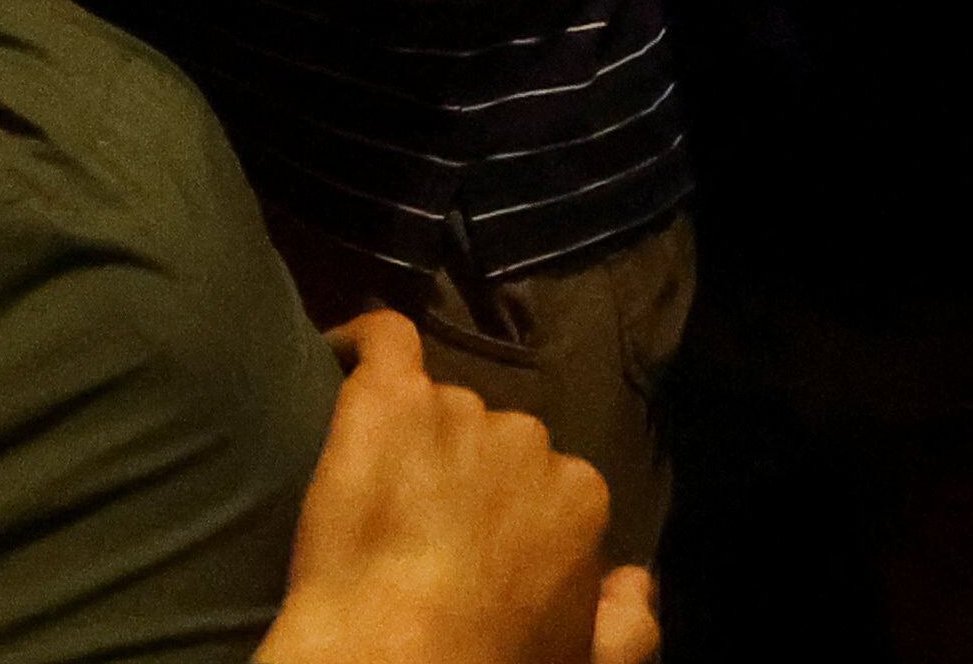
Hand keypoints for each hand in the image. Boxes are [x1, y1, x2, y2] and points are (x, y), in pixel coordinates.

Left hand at [253, 312, 653, 663]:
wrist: (392, 663)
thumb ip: (628, 625)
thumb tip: (633, 580)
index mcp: (580, 499)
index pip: (549, 486)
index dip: (509, 520)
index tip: (477, 552)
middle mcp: (527, 441)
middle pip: (493, 441)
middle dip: (464, 477)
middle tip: (422, 528)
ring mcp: (457, 412)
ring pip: (438, 408)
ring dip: (414, 440)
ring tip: (375, 494)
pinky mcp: (388, 398)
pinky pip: (383, 342)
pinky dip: (361, 341)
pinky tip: (338, 348)